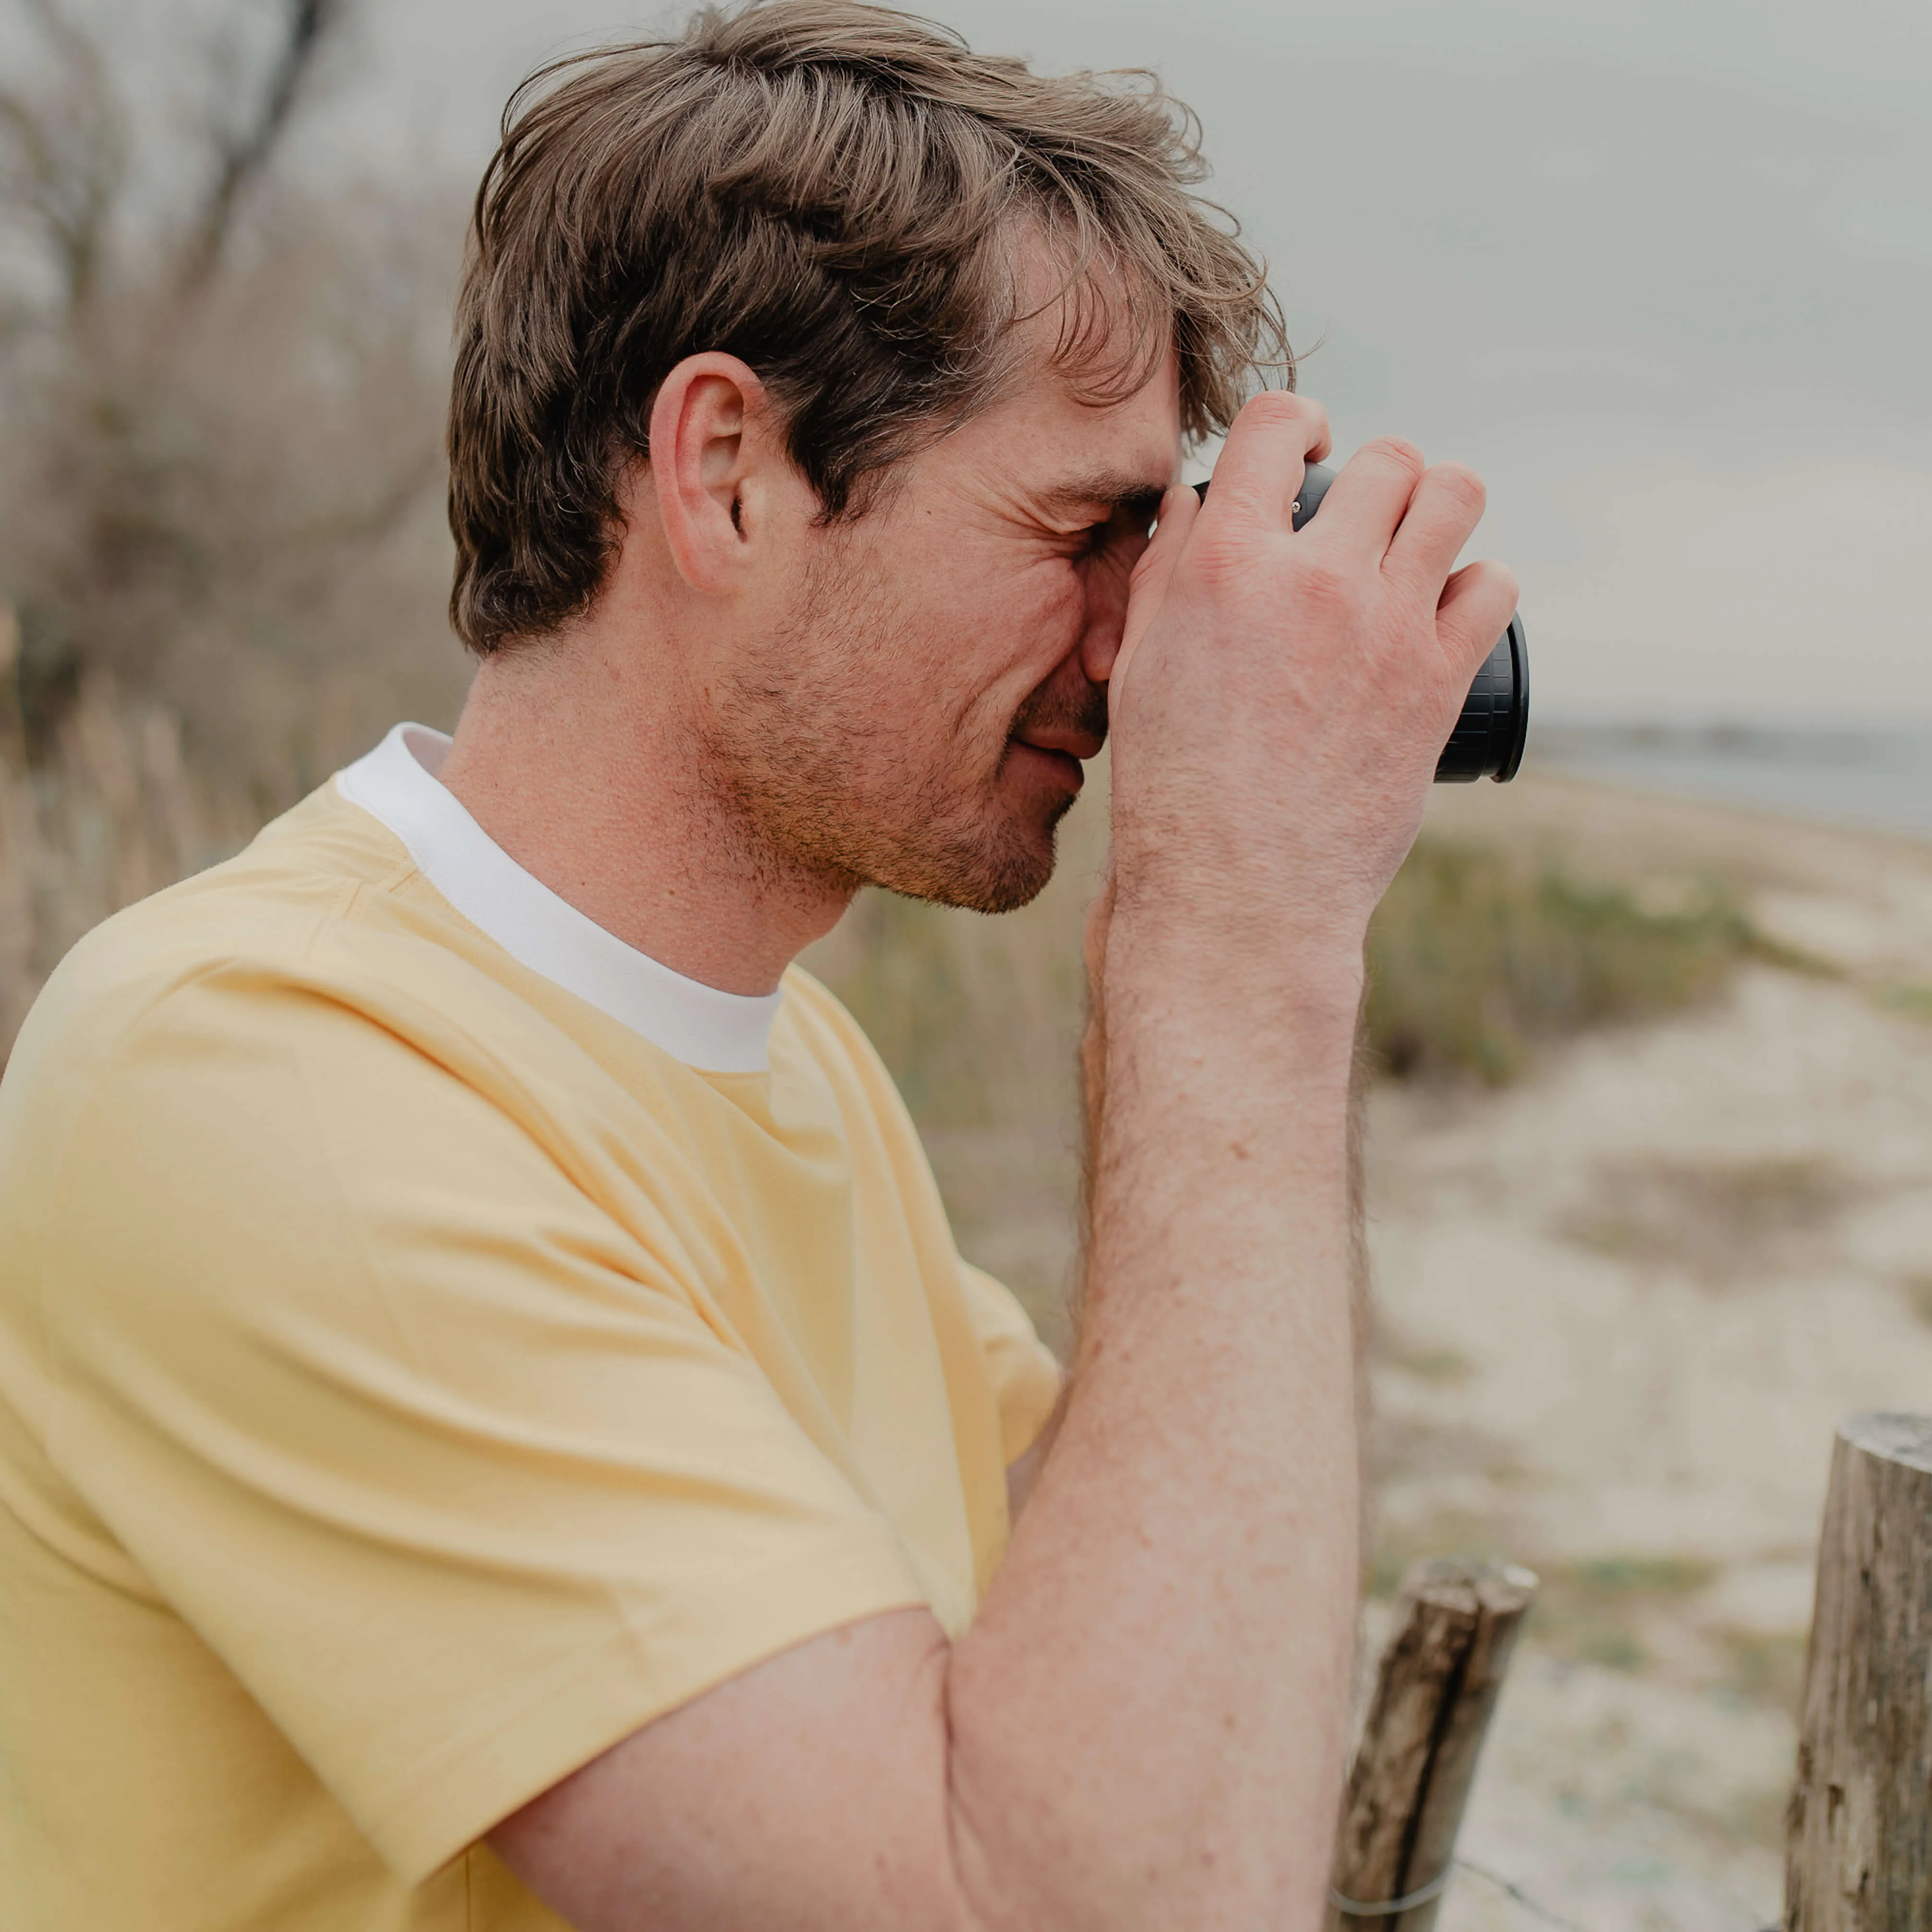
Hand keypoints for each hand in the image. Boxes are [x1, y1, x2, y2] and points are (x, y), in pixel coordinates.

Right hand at [1103, 394, 1517, 996]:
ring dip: (1440, 508)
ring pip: (1456, 495)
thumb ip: (1166, 573)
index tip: (1306, 455)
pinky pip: (1494, 584)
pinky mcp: (1437, 681)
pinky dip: (1478, 587)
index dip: (1298, 426)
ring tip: (1417, 546)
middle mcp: (1314, 580)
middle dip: (1377, 479)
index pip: (1278, 423)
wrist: (1237, 892)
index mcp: (1227, 564)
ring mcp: (1386, 627)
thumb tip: (1192, 505)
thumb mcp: (1142, 668)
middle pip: (1387, 457)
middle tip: (1363, 523)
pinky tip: (1449, 610)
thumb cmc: (1174, 788)